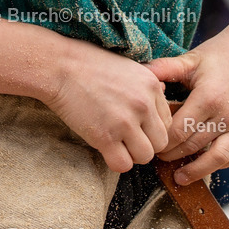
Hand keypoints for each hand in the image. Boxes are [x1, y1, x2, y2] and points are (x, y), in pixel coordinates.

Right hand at [43, 41, 171, 171]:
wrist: (60, 66)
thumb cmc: (90, 64)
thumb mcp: (128, 67)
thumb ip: (147, 86)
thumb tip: (165, 94)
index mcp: (152, 86)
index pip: (167, 121)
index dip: (151, 127)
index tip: (136, 125)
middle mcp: (144, 104)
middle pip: (161, 142)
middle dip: (145, 143)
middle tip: (126, 137)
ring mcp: (125, 122)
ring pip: (145, 156)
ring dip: (131, 154)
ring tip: (115, 142)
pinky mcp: (105, 137)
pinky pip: (122, 165)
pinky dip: (115, 161)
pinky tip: (104, 148)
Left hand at [147, 20, 228, 183]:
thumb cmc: (220, 54)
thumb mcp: (191, 59)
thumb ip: (164, 68)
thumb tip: (139, 72)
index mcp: (208, 97)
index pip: (179, 130)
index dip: (163, 141)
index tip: (152, 143)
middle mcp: (228, 114)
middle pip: (194, 145)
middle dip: (173, 155)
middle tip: (159, 159)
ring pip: (217, 158)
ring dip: (197, 170)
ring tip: (180, 177)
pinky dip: (220, 164)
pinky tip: (205, 166)